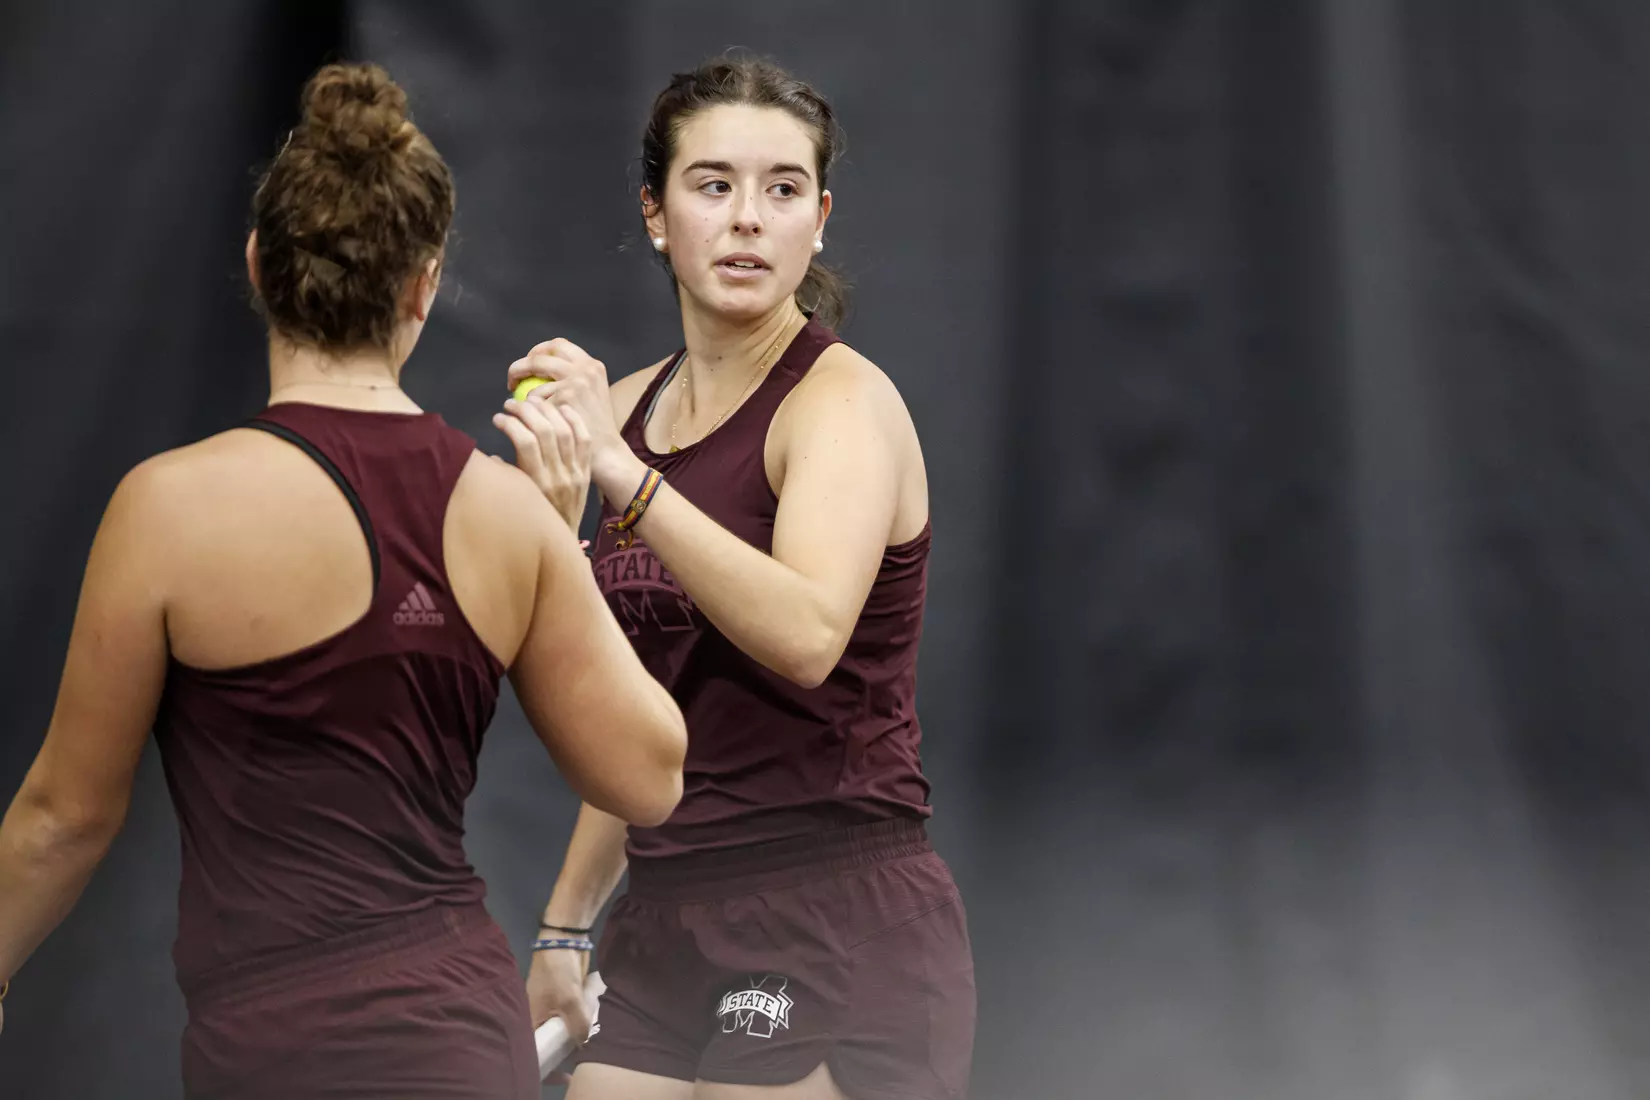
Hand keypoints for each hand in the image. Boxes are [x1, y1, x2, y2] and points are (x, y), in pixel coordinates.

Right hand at [493, 397, 591, 529]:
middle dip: (526, 411)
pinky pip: (584, 439)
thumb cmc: (532, 518)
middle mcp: (558, 475)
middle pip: (545, 431)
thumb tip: (488, 457)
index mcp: (536, 483)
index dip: (510, 424)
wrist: (563, 539)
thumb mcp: (516, 499)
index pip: (525, 443)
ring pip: (565, 431)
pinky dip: (574, 419)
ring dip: (547, 410)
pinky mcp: (586, 470)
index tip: (498, 417)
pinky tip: (561, 407)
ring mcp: (575, 472)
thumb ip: (504, 476)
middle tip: (511, 403)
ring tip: (532, 401)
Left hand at [506, 339, 627, 485]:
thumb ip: (573, 379)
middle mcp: (585, 369)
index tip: (529, 364)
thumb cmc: (595, 428)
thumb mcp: (592, 395)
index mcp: (592, 365)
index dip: (538, 351)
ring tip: (516, 409)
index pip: (558, 345)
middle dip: (519, 367)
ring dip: (520, 395)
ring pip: (533, 383)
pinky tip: (529, 424)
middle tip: (512, 381)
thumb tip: (542, 371)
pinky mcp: (564, 399)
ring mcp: (575, 383)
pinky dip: (527, 412)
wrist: (607, 451)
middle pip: (539, 357)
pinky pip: (534, 402)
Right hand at [526, 946, 591, 1084]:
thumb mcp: (570, 1001)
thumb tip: (586, 1046)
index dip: (544, 1066)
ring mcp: (551, 1010)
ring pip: (562, 1033)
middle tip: (577, 1065)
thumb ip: (578, 1026)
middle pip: (548, 1044)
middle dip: (562, 1055)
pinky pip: (571, 1021)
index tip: (561, 1076)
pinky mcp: (565, 1002)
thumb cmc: (558, 972)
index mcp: (527, 1020)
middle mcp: (536, 1018)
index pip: (533, 1051)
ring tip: (587, 1052)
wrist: (565, 940)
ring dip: (573, 1041)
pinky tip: (591, 1034)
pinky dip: (579, 1027)